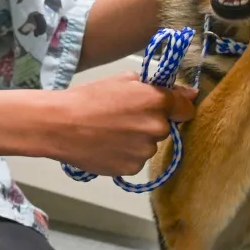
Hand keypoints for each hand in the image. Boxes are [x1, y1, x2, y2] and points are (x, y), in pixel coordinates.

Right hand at [51, 75, 195, 175]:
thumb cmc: (90, 97)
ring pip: (148, 146)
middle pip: (164, 128)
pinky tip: (106, 146)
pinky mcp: (131, 169)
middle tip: (123, 118)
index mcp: (157, 102)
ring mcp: (144, 152)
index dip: (177, 107)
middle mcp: (157, 128)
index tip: (167, 108)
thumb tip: (188, 94)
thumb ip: (157, 87)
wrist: (60, 125)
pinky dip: (125, 155)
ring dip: (136, 140)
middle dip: (150, 123)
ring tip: (110, 133)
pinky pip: (135, 160)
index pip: (186, 109)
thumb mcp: (124, 80)